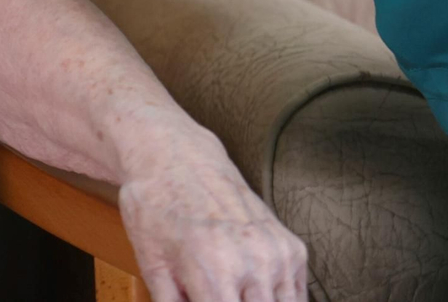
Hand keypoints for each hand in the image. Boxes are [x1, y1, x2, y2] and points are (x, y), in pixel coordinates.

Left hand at [117, 131, 308, 301]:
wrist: (178, 160)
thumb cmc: (157, 207)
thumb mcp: (151, 263)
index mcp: (215, 270)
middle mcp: (253, 262)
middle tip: (216, 296)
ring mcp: (277, 254)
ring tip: (233, 292)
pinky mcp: (292, 247)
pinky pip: (296, 294)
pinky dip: (278, 299)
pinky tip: (252, 292)